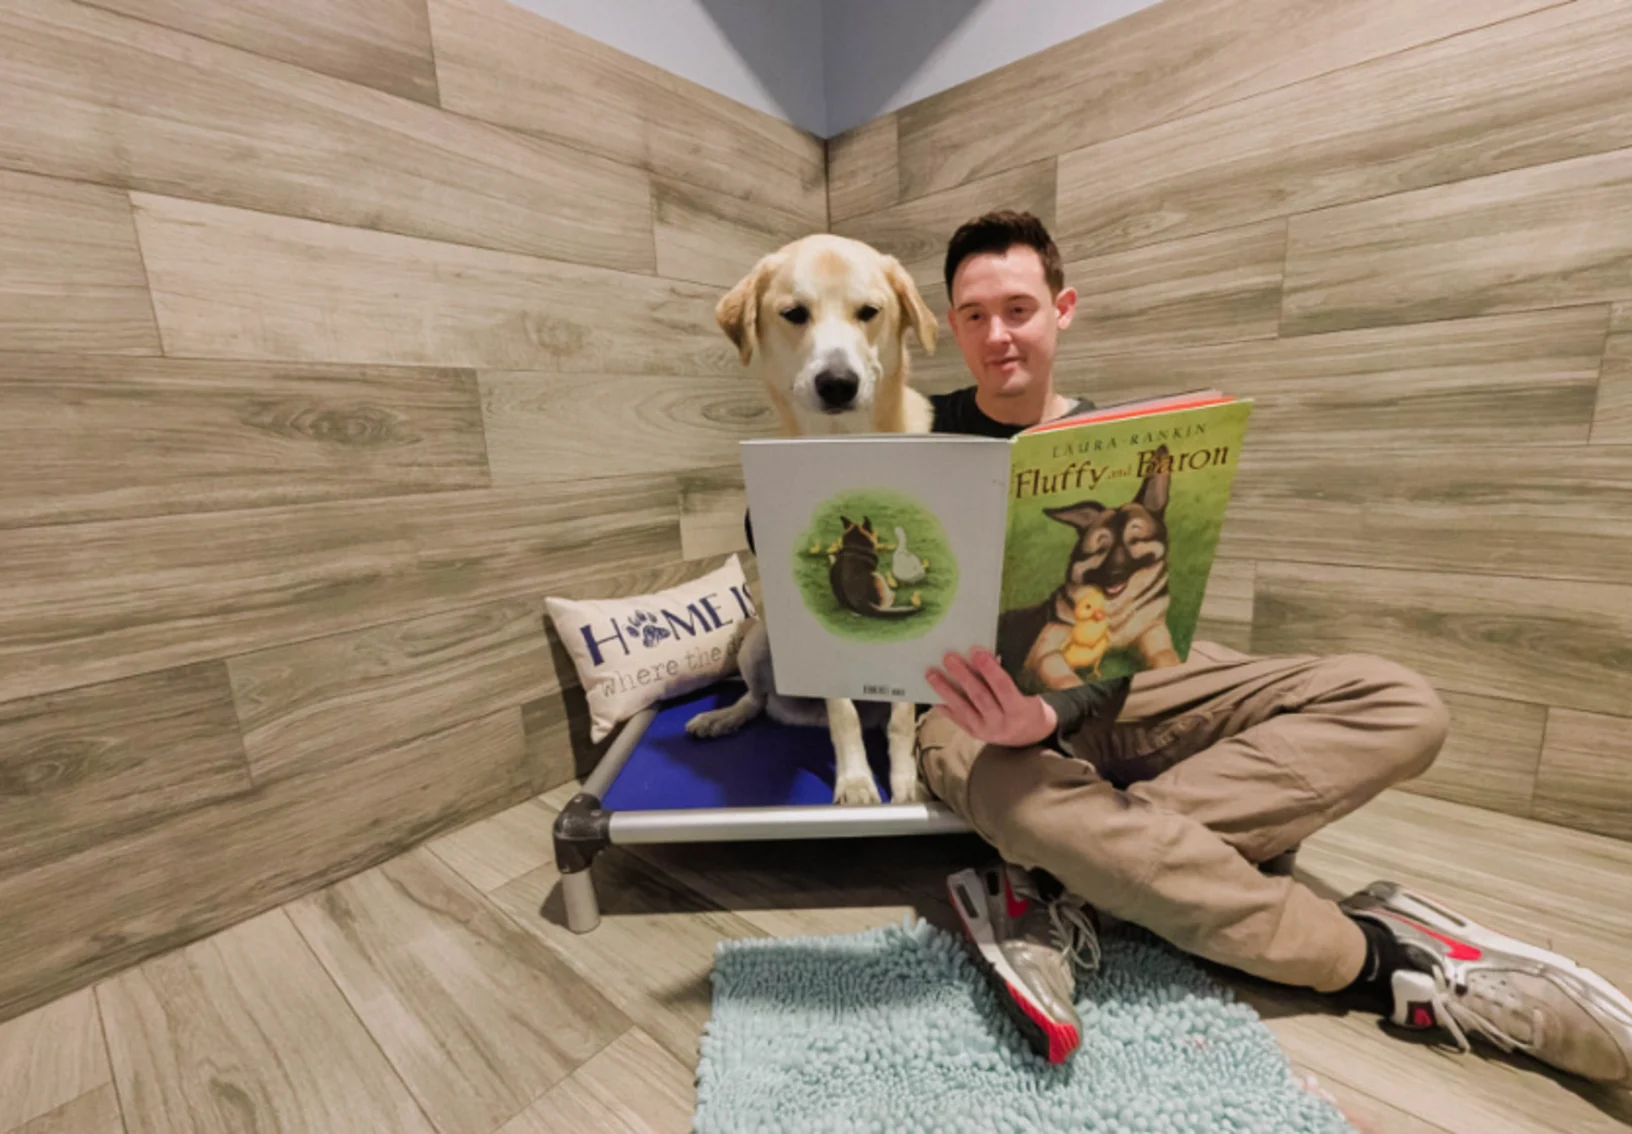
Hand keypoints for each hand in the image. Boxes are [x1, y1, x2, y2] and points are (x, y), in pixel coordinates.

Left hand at [924, 647, 1057, 747]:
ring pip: (963, 708)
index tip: (976, 651)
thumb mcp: (1028, 693)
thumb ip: (1010, 679)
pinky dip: (944, 706)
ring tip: (931, 673)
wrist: (1029, 737)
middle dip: (963, 675)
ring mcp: (985, 731)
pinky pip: (956, 719)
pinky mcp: (974, 734)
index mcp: (1020, 710)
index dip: (990, 670)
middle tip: (948, 657)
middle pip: (979, 696)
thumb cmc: (1029, 706)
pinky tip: (931, 694)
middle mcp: (1001, 723)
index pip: (1003, 688)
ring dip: (945, 689)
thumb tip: (983, 655)